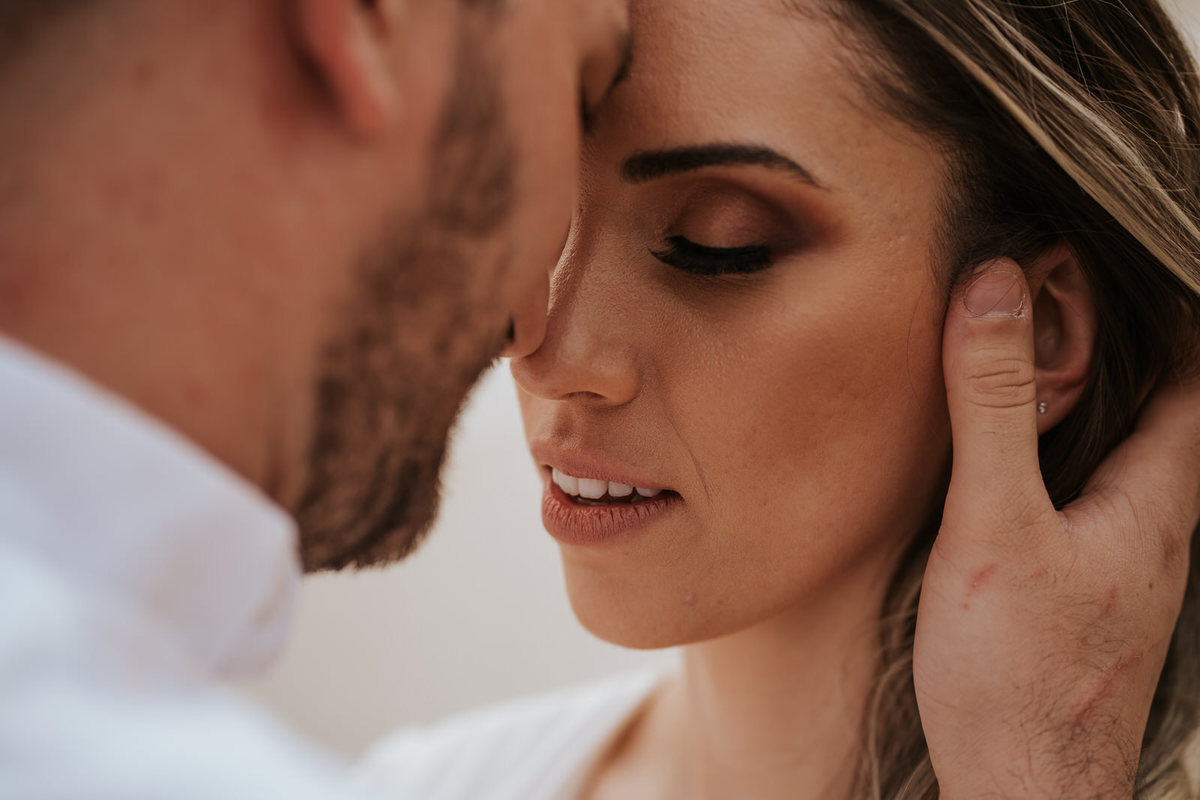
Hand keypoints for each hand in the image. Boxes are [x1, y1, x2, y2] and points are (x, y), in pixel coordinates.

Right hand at [913, 258, 1199, 798]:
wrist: (1024, 789)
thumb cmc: (1017, 674)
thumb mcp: (995, 525)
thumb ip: (995, 406)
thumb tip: (994, 289)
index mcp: (1157, 494)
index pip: (1191, 363)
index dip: (1167, 295)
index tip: (1123, 239)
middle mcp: (1157, 521)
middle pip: (1160, 398)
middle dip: (1121, 331)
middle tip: (1064, 274)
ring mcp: (1126, 558)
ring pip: (1125, 445)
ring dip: (1094, 387)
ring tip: (1040, 338)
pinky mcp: (1088, 586)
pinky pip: (1091, 487)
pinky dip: (1065, 440)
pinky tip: (1018, 447)